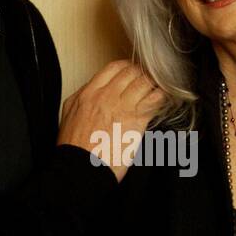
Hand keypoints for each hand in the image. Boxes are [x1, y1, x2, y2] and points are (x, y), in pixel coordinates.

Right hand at [57, 60, 166, 181]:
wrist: (81, 168)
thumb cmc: (75, 148)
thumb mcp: (69, 114)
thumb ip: (82, 98)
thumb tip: (93, 89)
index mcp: (90, 92)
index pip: (115, 67)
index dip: (128, 67)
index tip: (134, 72)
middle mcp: (107, 96)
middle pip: (133, 73)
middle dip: (144, 75)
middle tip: (149, 81)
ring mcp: (123, 107)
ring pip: (146, 83)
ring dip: (155, 85)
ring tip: (159, 89)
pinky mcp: (137, 121)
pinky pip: (155, 100)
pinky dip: (163, 97)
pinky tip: (165, 99)